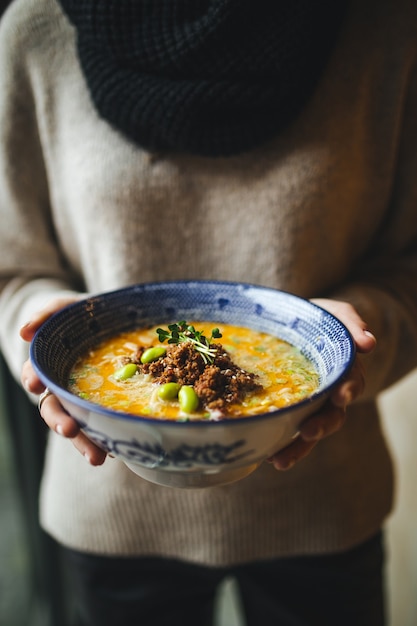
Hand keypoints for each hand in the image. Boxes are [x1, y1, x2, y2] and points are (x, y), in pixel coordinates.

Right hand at [20, 296, 106, 465]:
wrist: (106, 323)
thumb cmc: (78, 316)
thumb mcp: (62, 308)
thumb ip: (44, 315)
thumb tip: (24, 332)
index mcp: (49, 366)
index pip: (35, 376)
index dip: (33, 380)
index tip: (35, 384)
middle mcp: (62, 388)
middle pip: (55, 410)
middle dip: (60, 422)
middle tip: (69, 431)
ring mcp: (83, 400)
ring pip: (79, 425)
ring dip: (85, 442)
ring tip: (98, 457)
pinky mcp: (104, 406)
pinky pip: (104, 424)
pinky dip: (108, 438)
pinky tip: (118, 448)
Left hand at [268, 299, 375, 470]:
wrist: (291, 325)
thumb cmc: (317, 319)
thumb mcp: (335, 313)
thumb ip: (352, 323)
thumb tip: (368, 344)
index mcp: (343, 370)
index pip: (351, 383)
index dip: (348, 390)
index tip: (341, 396)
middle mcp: (330, 393)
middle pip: (332, 415)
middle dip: (321, 426)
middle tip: (308, 433)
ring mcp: (310, 405)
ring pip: (309, 430)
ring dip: (297, 447)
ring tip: (279, 460)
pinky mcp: (290, 410)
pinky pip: (287, 429)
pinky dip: (279, 443)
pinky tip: (265, 455)